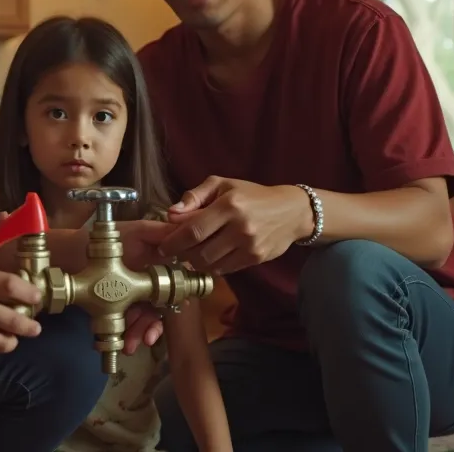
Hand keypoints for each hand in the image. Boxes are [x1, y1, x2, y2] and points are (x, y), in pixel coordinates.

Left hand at [115, 220, 180, 354]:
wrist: (70, 254)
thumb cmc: (106, 239)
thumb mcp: (137, 231)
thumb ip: (161, 232)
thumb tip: (187, 237)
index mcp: (158, 265)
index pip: (176, 284)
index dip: (178, 298)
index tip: (177, 310)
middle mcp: (150, 282)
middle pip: (160, 307)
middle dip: (154, 325)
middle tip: (148, 338)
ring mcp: (135, 295)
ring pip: (145, 318)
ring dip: (140, 333)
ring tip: (130, 345)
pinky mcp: (121, 306)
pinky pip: (130, 323)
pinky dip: (129, 334)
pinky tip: (125, 343)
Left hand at [158, 176, 313, 274]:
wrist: (291, 211)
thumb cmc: (252, 195)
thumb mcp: (223, 185)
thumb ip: (195, 197)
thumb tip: (171, 214)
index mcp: (229, 205)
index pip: (193, 230)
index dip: (173, 241)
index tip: (162, 246)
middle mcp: (240, 227)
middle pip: (199, 251)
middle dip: (182, 254)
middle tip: (175, 251)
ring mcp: (249, 245)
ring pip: (211, 264)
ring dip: (196, 262)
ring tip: (192, 253)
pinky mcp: (256, 258)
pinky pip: (225, 269)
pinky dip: (212, 266)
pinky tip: (210, 257)